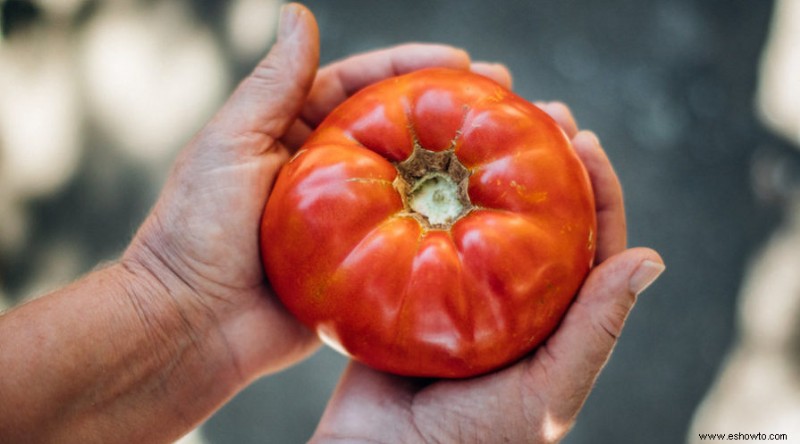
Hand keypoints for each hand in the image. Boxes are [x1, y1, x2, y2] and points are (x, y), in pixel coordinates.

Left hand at [122, 3, 513, 383]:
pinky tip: (482, 212)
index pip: (361, 85)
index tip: (462, 59)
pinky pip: (408, 237)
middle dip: (449, 108)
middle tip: (505, 94)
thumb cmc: (196, 230)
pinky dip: (443, 223)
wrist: (191, 326)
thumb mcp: (231, 143)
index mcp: (295, 135)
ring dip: (456, 163)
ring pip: (411, 182)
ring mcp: (348, 219)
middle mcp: (327, 172)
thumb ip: (273, 85)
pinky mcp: (361, 265)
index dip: (411, 67)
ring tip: (507, 144)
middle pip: (398, 129)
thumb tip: (296, 13)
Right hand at [310, 104, 664, 442]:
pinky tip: (426, 160)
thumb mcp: (546, 391)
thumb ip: (595, 330)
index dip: (595, 188)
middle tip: (541, 110)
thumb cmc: (469, 442)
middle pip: (537, 214)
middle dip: (545, 159)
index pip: (591, 243)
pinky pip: (425, 230)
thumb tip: (651, 259)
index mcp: (553, 319)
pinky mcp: (410, 286)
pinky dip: (430, 192)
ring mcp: (459, 288)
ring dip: (488, 166)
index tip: (583, 139)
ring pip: (481, 213)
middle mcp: (511, 297)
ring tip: (487, 118)